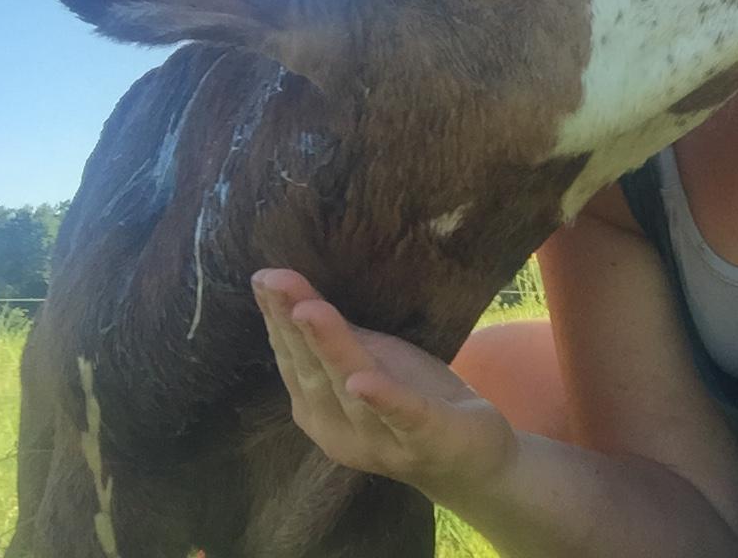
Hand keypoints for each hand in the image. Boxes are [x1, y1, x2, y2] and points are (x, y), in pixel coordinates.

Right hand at [251, 268, 519, 502]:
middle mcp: (340, 430)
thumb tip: (297, 293)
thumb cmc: (413, 403)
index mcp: (320, 411)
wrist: (472, 459)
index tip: (264, 277)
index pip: (293, 360)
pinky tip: (363, 381)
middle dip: (292, 326)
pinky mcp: (425, 439)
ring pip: (349, 388)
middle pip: (313, 372)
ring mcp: (381, 439)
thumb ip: (338, 338)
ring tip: (308, 310)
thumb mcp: (372, 363)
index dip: (277, 320)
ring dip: (330, 347)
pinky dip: (383, 398)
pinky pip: (402, 417)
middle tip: (275, 281)